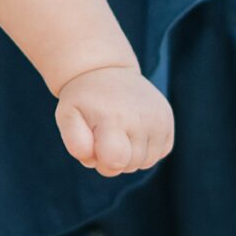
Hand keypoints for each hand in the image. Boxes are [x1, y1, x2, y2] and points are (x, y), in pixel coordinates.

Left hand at [54, 66, 173, 176]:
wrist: (106, 70)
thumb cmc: (84, 99)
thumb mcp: (67, 115)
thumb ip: (75, 142)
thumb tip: (92, 159)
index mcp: (113, 117)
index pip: (115, 162)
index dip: (102, 163)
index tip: (95, 145)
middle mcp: (141, 117)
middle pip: (131, 165)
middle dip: (114, 159)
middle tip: (104, 135)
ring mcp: (158, 118)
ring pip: (147, 162)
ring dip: (130, 155)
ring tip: (119, 132)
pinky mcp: (167, 118)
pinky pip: (160, 152)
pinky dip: (146, 148)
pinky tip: (133, 129)